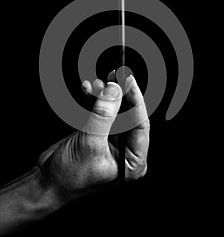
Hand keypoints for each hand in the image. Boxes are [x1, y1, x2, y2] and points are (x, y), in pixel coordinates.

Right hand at [38, 74, 149, 201]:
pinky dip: (93, 100)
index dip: (135, 99)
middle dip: (119, 94)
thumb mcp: (90, 144)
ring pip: (113, 110)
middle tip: (114, 75)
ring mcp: (111, 140)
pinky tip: (87, 90)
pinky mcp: (97, 133)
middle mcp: (125, 150)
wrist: (46, 183)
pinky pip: (99, 112)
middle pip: (128, 114)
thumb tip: (115, 89)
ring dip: (104, 95)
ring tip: (96, 84)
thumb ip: (103, 116)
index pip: (141, 123)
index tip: (128, 80)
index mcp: (132, 160)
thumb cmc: (70, 176)